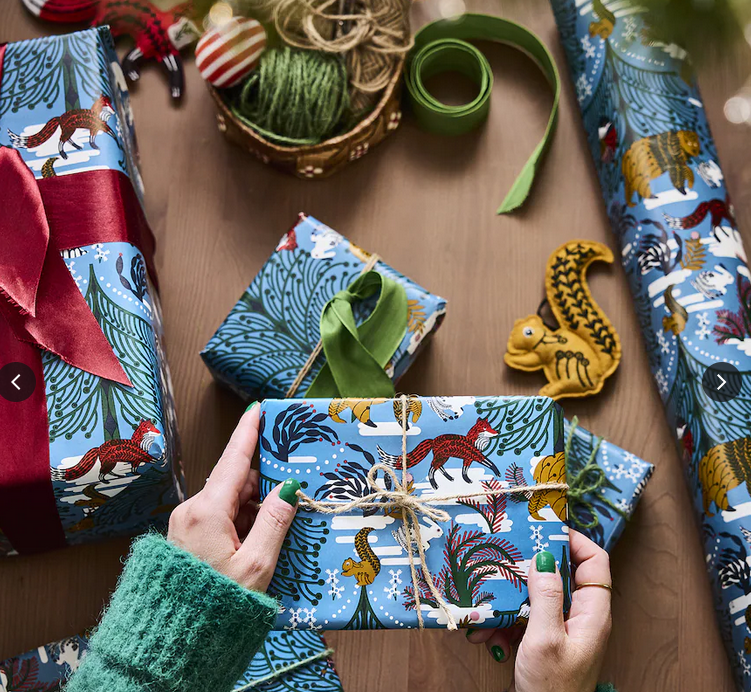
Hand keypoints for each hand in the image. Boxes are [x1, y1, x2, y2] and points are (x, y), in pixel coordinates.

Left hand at [168, 402, 299, 591]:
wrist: (175, 640)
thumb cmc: (218, 604)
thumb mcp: (256, 565)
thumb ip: (275, 522)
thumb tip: (288, 488)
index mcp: (207, 511)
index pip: (233, 460)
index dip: (248, 432)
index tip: (258, 407)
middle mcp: (192, 510)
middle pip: (233, 480)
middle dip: (261, 484)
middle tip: (289, 491)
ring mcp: (187, 523)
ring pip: (227, 499)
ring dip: (252, 506)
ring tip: (275, 526)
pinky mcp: (187, 537)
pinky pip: (219, 516)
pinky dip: (240, 520)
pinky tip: (257, 538)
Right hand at [467, 530, 611, 691]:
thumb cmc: (553, 689)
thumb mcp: (545, 639)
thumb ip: (547, 596)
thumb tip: (545, 557)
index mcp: (593, 613)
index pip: (595, 561)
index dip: (574, 540)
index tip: (544, 528)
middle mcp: (581, 616)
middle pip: (560, 575)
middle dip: (528, 570)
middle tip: (506, 559)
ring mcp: (562, 629)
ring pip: (536, 596)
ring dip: (509, 601)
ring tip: (488, 611)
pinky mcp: (545, 641)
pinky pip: (525, 618)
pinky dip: (504, 622)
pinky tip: (487, 635)